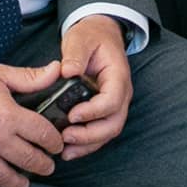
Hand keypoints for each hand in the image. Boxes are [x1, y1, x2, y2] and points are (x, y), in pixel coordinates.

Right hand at [0, 59, 65, 186]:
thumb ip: (30, 77)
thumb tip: (57, 70)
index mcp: (9, 117)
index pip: (43, 135)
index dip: (55, 141)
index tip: (57, 144)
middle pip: (29, 160)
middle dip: (44, 165)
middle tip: (48, 166)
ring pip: (5, 178)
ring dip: (19, 182)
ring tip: (24, 182)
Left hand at [57, 15, 132, 159]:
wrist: (100, 35)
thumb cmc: (91, 36)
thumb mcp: (81, 39)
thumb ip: (75, 55)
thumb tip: (66, 72)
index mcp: (118, 76)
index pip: (112, 100)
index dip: (93, 112)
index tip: (72, 115)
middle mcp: (121, 94)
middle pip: (113, 123)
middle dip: (90, 135)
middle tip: (66, 137)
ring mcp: (114, 104)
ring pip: (108, 132)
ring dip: (88, 145)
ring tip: (65, 151)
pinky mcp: (104, 111)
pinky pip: (100, 132)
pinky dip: (86, 144)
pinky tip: (69, 150)